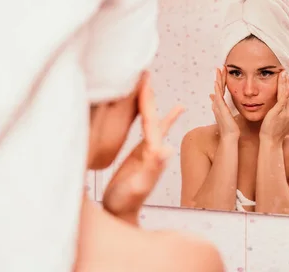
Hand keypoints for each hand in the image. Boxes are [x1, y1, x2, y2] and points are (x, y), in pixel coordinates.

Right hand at [102, 72, 183, 225]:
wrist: (122, 215)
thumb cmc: (126, 204)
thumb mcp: (138, 187)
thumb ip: (153, 169)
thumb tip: (166, 150)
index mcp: (151, 151)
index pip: (151, 121)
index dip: (147, 101)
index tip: (144, 81)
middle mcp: (152, 148)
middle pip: (151, 116)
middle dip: (148, 95)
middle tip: (145, 73)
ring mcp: (147, 149)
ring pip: (149, 119)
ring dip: (148, 101)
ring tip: (148, 82)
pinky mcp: (141, 152)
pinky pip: (145, 129)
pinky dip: (149, 116)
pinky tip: (152, 109)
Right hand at [209, 67, 239, 139]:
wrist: (230, 136)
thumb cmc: (231, 128)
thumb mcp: (229, 116)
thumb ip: (226, 110)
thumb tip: (226, 108)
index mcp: (221, 104)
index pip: (221, 89)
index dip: (222, 80)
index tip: (224, 72)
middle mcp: (218, 104)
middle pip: (219, 87)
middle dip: (220, 77)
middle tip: (220, 67)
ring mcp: (218, 105)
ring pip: (218, 89)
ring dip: (218, 79)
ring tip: (218, 70)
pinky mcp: (220, 108)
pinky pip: (218, 96)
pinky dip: (217, 89)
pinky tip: (216, 82)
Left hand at [260, 71, 288, 144]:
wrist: (272, 141)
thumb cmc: (278, 132)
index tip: (288, 77)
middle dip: (287, 82)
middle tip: (285, 71)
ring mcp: (286, 111)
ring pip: (286, 94)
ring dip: (284, 83)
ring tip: (283, 73)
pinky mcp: (278, 111)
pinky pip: (282, 99)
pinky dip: (284, 91)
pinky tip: (285, 84)